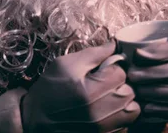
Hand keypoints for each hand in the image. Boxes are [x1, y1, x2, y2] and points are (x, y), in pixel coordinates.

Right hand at [22, 41, 139, 131]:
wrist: (34, 120)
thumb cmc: (50, 89)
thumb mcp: (66, 65)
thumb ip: (94, 54)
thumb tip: (115, 44)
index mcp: (90, 92)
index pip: (121, 73)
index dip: (114, 68)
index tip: (103, 70)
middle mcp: (99, 114)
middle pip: (130, 92)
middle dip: (122, 84)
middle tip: (107, 83)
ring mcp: (102, 130)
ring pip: (132, 111)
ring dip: (124, 102)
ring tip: (110, 97)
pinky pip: (125, 127)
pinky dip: (120, 118)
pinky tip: (107, 111)